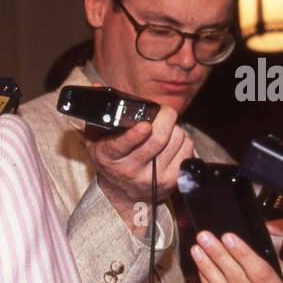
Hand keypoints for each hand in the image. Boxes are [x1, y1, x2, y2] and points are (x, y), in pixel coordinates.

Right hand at [84, 103, 193, 233]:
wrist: (123, 195)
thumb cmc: (110, 161)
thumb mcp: (95, 141)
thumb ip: (97, 114)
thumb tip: (96, 87)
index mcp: (109, 157)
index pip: (122, 146)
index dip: (135, 135)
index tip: (144, 126)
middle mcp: (131, 170)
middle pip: (157, 140)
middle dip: (165, 118)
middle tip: (164, 112)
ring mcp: (153, 178)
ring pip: (175, 141)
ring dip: (174, 129)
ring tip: (165, 130)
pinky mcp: (172, 181)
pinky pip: (187, 150)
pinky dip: (183, 140)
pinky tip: (172, 143)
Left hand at [191, 228, 282, 282]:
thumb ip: (274, 266)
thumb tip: (254, 238)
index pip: (261, 274)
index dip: (242, 254)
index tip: (227, 236)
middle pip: (237, 281)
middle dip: (219, 256)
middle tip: (204, 237)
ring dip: (208, 268)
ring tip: (198, 250)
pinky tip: (202, 270)